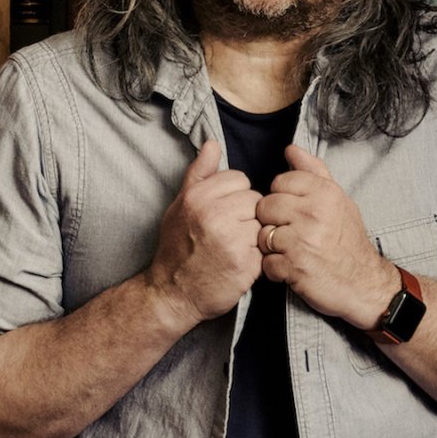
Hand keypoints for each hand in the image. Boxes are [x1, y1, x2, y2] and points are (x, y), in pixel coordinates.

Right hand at [143, 139, 262, 330]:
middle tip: (228, 233)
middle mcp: (214, 215)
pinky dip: (256, 256)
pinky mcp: (246, 264)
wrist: (171, 294)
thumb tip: (212, 143)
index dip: (234, 196)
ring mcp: (231, 240)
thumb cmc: (177, 248)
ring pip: (262, 222)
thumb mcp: (180, 206)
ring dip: (253, 235)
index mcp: (198, 197)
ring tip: (233, 248)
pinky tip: (238, 263)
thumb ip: (199, 174)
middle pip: (255, 199)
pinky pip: (265, 247)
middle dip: (246, 215)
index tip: (222, 213)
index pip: (239, 179)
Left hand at [257, 145, 396, 330]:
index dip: (282, 198)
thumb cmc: (347, 240)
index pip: (280, 182)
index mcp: (325, 193)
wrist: (364, 283)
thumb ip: (313, 171)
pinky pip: (266, 262)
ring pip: (262, 234)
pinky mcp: (294, 268)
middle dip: (273, 221)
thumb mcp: (338, 200)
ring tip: (291, 251)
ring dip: (272, 247)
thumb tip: (290, 149)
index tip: (295, 212)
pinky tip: (291, 268)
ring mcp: (302, 241)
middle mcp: (314, 214)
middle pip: (265, 206)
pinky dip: (275, 269)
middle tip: (290, 233)